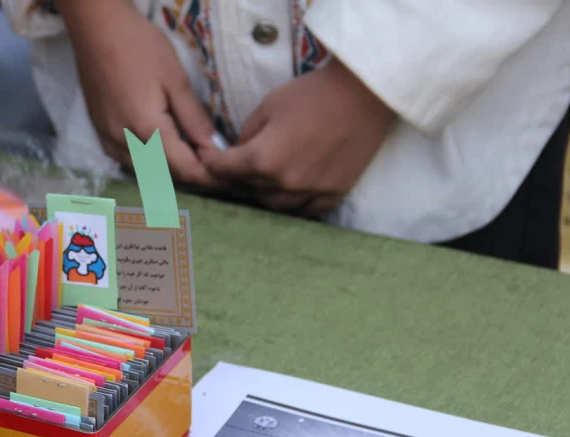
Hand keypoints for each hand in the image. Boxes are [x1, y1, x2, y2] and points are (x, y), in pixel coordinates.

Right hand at [57, 0, 220, 186]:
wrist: (96, 29)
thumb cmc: (139, 47)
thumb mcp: (175, 78)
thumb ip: (193, 117)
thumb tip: (211, 146)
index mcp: (147, 129)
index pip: (184, 168)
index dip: (209, 176)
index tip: (228, 173)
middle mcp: (125, 143)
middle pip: (165, 176)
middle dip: (192, 175)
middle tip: (215, 167)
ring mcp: (109, 141)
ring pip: (145, 173)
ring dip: (170, 172)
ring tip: (193, 159)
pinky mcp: (100, 134)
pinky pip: (128, 162)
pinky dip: (149, 165)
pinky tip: (162, 152)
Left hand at [200, 59, 396, 216]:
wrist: (364, 95)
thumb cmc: (314, 93)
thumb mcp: (269, 104)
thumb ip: (248, 132)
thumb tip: (240, 148)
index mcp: (263, 159)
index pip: (225, 169)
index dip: (211, 163)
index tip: (205, 160)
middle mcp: (284, 183)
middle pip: (248, 189)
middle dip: (237, 177)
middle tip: (234, 167)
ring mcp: (310, 192)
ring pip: (274, 205)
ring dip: (264, 193)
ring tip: (262, 180)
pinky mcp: (333, 194)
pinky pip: (306, 210)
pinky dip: (294, 203)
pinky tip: (290, 192)